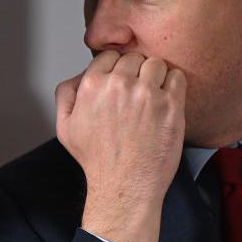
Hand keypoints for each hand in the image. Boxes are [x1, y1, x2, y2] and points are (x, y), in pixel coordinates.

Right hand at [56, 50, 185, 241]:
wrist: (125, 186)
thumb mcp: (65, 127)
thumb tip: (79, 75)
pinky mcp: (171, 106)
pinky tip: (166, 100)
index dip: (116, 68)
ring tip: (152, 96)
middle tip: (137, 92)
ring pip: (156, 63)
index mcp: (92, 86)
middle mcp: (120, 85)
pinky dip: (174, 84)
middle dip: (135, 72)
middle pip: (134, 57)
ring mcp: (148, 95)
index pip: (109, 55)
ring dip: (155, 76)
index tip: (121, 82)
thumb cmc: (98, 160)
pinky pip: (177, 77)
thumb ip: (65, 94)